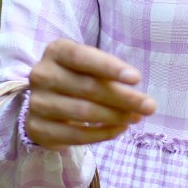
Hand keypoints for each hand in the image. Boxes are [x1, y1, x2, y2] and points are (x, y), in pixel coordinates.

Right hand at [26, 39, 155, 148]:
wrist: (46, 100)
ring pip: (83, 112)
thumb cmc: (77, 77)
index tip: (136, 78)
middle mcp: (42, 75)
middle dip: (123, 98)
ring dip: (115, 117)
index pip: (82, 58)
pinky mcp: (38, 128)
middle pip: (87, 87)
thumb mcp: (90, 67)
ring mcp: (37, 103)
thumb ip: (110, 76)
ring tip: (136, 118)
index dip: (109, 67)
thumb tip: (138, 98)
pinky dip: (102, 134)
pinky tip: (120, 129)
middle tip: (149, 106)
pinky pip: (75, 135)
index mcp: (56, 51)